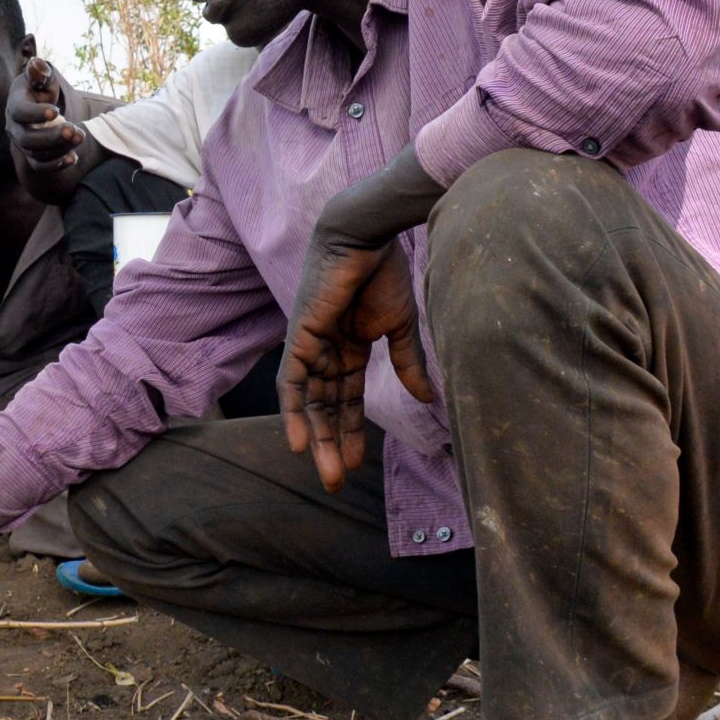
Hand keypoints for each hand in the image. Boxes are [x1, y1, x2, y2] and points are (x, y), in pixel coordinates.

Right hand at [7, 56, 83, 172]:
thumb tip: (37, 64)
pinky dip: (57, 164)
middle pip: (27, 139)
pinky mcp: (33, 156)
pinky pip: (41, 166)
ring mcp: (23, 144)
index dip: (36, 114)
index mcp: (15, 104)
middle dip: (52, 137)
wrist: (39, 106)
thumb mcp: (41, 77)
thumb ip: (40, 72)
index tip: (57, 111)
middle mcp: (15, 127)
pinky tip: (73, 157)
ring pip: (36, 154)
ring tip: (80, 137)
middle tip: (75, 130)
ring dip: (59, 149)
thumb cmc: (40, 87)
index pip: (19, 112)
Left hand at [278, 235, 434, 491]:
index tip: (357, 466)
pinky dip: (293, 411)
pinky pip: (291, 381)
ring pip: (309, 402)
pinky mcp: (300, 336)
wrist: (366, 236)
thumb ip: (407, 362)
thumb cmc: (384, 273)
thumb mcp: (399, 327)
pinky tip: (297, 443)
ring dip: (316, 438)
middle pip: (324, 407)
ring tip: (326, 473)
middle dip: (330, 444)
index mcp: (348, 348)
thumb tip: (427, 399)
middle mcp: (325, 351)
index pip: (346, 400)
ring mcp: (310, 344)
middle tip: (336, 483)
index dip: (349, 432)